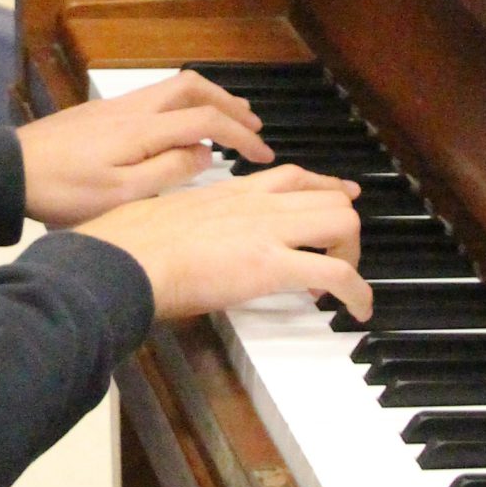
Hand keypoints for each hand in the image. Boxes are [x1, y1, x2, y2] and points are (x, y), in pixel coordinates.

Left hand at [17, 71, 270, 227]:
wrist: (8, 172)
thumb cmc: (62, 191)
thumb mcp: (121, 196)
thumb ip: (167, 173)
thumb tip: (204, 154)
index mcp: (143, 129)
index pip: (206, 121)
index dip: (241, 135)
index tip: (263, 153)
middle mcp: (133, 108)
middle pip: (192, 87)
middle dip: (229, 103)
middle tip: (253, 125)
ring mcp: (114, 106)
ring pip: (172, 88)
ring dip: (206, 101)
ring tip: (226, 121)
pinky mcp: (99, 112)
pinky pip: (154, 97)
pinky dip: (181, 106)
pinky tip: (180, 128)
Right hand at [80, 166, 370, 322]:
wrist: (126, 258)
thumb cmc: (132, 244)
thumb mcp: (170, 216)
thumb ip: (193, 222)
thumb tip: (189, 240)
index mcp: (233, 192)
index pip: (294, 177)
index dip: (326, 189)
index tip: (341, 198)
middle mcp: (258, 204)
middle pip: (330, 197)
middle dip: (344, 229)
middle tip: (337, 258)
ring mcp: (268, 231)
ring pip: (343, 222)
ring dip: (353, 255)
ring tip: (343, 284)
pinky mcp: (272, 265)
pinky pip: (337, 273)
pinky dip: (359, 292)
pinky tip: (358, 310)